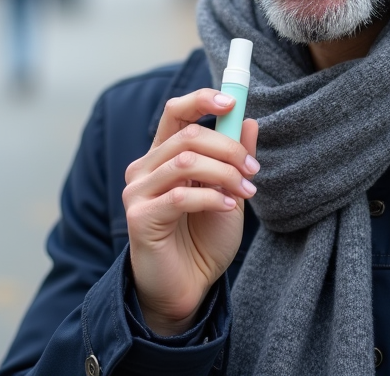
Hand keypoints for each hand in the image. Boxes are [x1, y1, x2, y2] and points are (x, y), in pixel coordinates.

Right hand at [123, 89, 259, 335]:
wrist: (189, 288)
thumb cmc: (204, 240)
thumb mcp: (228, 192)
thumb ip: (234, 159)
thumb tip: (248, 120)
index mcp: (162, 156)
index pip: (175, 112)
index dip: (201, 100)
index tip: (232, 101)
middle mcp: (144, 168)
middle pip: (187, 135)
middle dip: (228, 148)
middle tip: (252, 169)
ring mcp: (137, 192)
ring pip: (185, 162)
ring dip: (224, 173)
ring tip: (246, 191)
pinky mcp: (139, 217)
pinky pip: (180, 196)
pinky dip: (211, 197)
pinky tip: (228, 206)